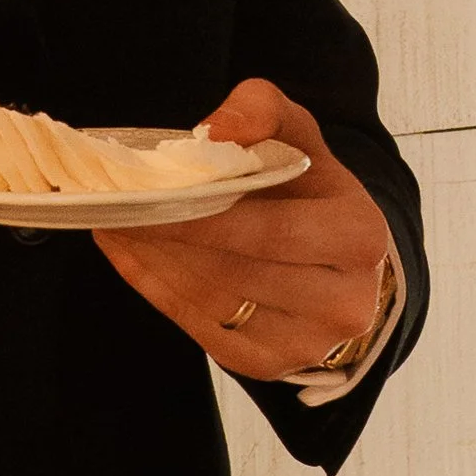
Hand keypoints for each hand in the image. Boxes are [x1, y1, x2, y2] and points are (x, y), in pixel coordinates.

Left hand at [91, 82, 396, 384]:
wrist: (343, 264)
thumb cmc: (312, 192)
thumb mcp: (301, 137)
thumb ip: (263, 110)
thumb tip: (216, 130)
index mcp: (358, 237)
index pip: (267, 231)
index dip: (200, 216)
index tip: (144, 193)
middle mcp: (343, 301)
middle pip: (235, 270)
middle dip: (167, 238)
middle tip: (117, 207)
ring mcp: (307, 343)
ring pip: (213, 303)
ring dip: (153, 263)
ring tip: (117, 224)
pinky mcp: (269, 365)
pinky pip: (200, 330)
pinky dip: (157, 291)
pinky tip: (132, 257)